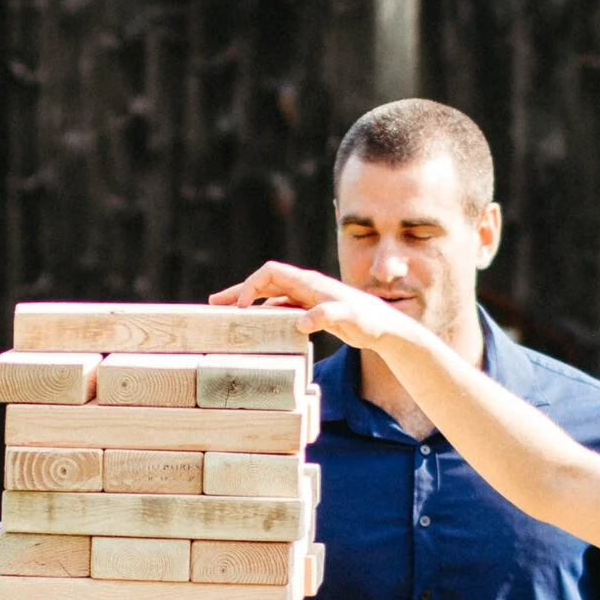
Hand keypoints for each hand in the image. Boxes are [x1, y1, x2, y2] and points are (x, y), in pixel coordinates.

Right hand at [211, 258, 412, 363]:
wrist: (384, 326)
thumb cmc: (369, 320)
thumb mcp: (351, 318)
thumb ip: (329, 315)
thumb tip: (302, 322)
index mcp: (309, 283)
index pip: (271, 273)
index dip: (251, 285)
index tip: (241, 307)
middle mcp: (304, 286)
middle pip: (263, 282)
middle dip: (239, 292)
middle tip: (215, 304)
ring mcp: (305, 297)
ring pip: (268, 296)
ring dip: (247, 303)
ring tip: (226, 314)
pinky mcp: (309, 310)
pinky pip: (279, 308)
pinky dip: (262, 314)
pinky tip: (253, 325)